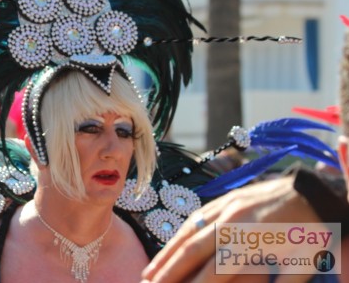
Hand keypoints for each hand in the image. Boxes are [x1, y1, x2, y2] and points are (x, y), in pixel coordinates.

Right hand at [141, 177, 322, 282]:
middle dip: (168, 271)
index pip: (213, 272)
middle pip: (192, 251)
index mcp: (252, 243)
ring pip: (188, 232)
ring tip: (149, 272)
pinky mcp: (226, 199)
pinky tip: (170, 246)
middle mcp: (232, 224)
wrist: (314, 191)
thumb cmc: (311, 233)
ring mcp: (226, 208)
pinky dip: (179, 234)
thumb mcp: (302, 267)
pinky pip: (195, 218)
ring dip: (166, 253)